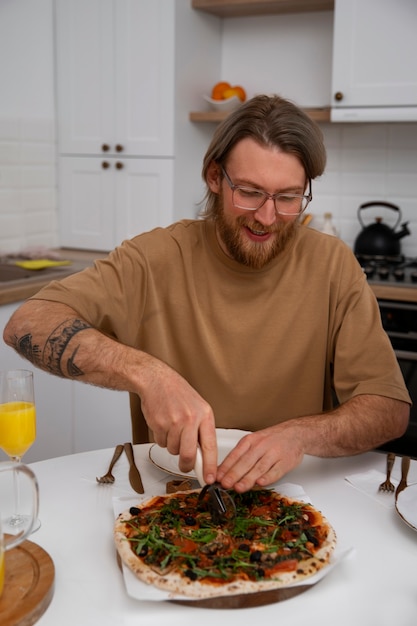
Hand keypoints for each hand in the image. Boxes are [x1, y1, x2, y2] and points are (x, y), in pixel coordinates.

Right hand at [137, 354, 217, 482]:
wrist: (156, 380)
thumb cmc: (178, 394)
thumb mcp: (198, 408)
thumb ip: (202, 430)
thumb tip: (203, 456)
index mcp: (205, 415)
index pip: (210, 446)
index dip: (210, 466)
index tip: (209, 478)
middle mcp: (190, 419)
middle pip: (189, 455)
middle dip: (186, 464)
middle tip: (185, 465)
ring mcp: (174, 422)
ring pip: (173, 450)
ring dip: (172, 445)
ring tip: (172, 428)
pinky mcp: (159, 424)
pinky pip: (161, 443)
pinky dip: (162, 438)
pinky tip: (164, 424)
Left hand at [216, 425, 303, 491]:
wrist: (296, 433)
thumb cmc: (272, 440)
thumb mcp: (253, 442)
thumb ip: (240, 456)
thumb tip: (223, 471)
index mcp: (250, 440)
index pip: (235, 455)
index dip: (225, 467)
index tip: (217, 477)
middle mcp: (261, 446)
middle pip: (246, 461)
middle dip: (234, 474)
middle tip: (225, 484)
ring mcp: (274, 453)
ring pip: (259, 467)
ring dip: (248, 478)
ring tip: (238, 487)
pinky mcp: (286, 461)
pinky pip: (276, 470)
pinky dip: (268, 477)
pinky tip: (261, 483)